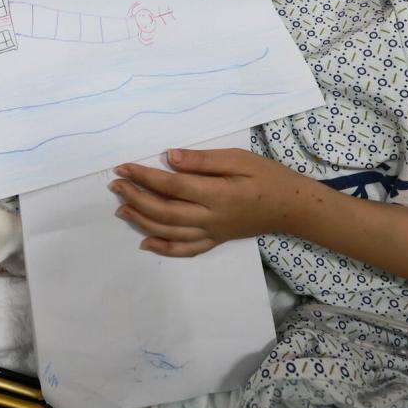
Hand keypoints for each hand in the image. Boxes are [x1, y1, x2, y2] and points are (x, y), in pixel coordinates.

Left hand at [109, 148, 325, 256]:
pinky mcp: (216, 241)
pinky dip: (163, 248)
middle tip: (115, 185)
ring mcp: (212, 233)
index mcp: (217, 194)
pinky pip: (186, 250)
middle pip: (164, 212)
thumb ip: (202, 160)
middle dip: (136, 198)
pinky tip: (145, 242)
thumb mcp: (238, 159)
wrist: (292, 206)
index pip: (171, 185)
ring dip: (142, 222)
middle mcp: (211, 219)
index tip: (123, 167)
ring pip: (170, 233)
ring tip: (121, 208)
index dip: (144, 176)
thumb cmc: (266, 176)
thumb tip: (169, 157)